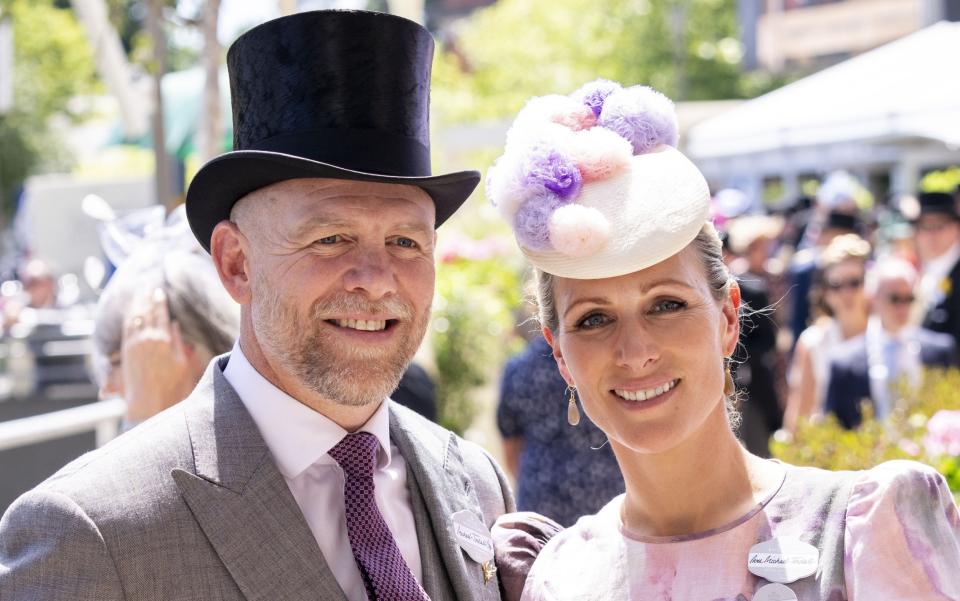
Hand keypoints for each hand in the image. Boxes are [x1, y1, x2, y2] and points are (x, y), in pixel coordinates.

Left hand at [121, 287, 195, 421]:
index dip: (159, 301)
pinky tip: (131, 312)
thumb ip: (177, 341)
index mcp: (163, 340)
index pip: (161, 314)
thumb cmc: (171, 386)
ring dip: (136, 305)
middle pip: (146, 312)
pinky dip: (129, 317)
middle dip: (146, 298)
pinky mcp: (126, 351)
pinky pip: (127, 328)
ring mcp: (134, 344)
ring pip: (134, 317)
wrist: (149, 402)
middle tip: (146, 286)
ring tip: (137, 294)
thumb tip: (174, 324)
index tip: (159, 292)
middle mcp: (147, 339)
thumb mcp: (182, 363)